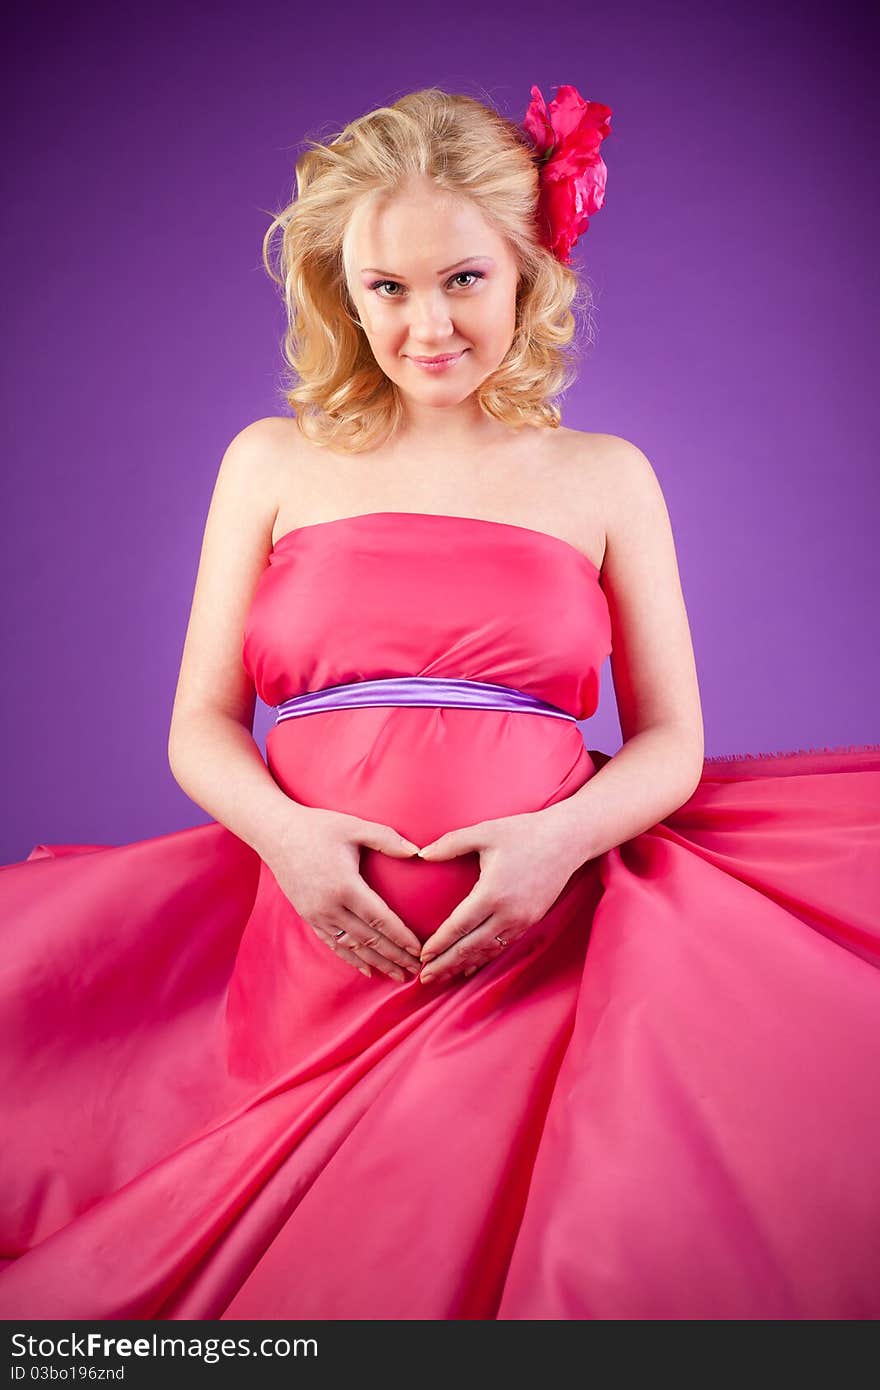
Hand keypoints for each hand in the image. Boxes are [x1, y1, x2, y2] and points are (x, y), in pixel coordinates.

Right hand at [266, 806, 422, 981]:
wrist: (276, 834)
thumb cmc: (318, 827)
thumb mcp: (354, 827)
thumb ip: (387, 839)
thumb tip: (418, 852)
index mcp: (345, 885)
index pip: (380, 919)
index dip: (401, 937)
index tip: (419, 950)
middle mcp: (330, 906)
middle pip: (369, 939)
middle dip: (395, 956)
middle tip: (417, 970)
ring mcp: (316, 914)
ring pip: (352, 947)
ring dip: (377, 962)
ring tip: (399, 975)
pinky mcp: (308, 916)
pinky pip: (333, 943)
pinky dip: (352, 959)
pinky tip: (368, 969)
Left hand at [415, 809, 585, 983]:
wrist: (567, 840)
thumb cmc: (524, 832)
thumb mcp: (484, 832)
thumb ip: (450, 843)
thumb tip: (421, 854)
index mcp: (493, 892)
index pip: (459, 926)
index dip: (439, 944)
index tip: (422, 956)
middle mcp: (508, 913)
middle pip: (471, 947)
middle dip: (446, 964)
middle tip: (424, 978)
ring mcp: (522, 920)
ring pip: (488, 951)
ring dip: (464, 965)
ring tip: (442, 977)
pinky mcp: (531, 921)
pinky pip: (503, 946)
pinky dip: (484, 958)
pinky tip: (470, 966)